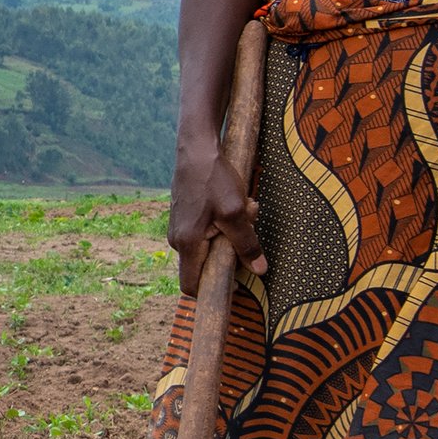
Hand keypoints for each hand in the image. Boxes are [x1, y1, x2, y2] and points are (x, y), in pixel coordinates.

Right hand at [168, 142, 265, 292]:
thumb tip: (259, 270)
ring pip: (208, 244)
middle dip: (231, 252)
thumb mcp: (236, 212)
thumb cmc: (214, 178)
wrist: (197, 148)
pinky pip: (206, 230)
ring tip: (246, 209)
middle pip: (205, 264)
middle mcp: (178, 239)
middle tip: (249, 226)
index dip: (212, 290)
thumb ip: (247, 244)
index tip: (235, 283)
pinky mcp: (185, 216)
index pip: (191, 285)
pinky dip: (223, 221)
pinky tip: (234, 202)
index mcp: (187, 244)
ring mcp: (179, 227)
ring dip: (231, 232)